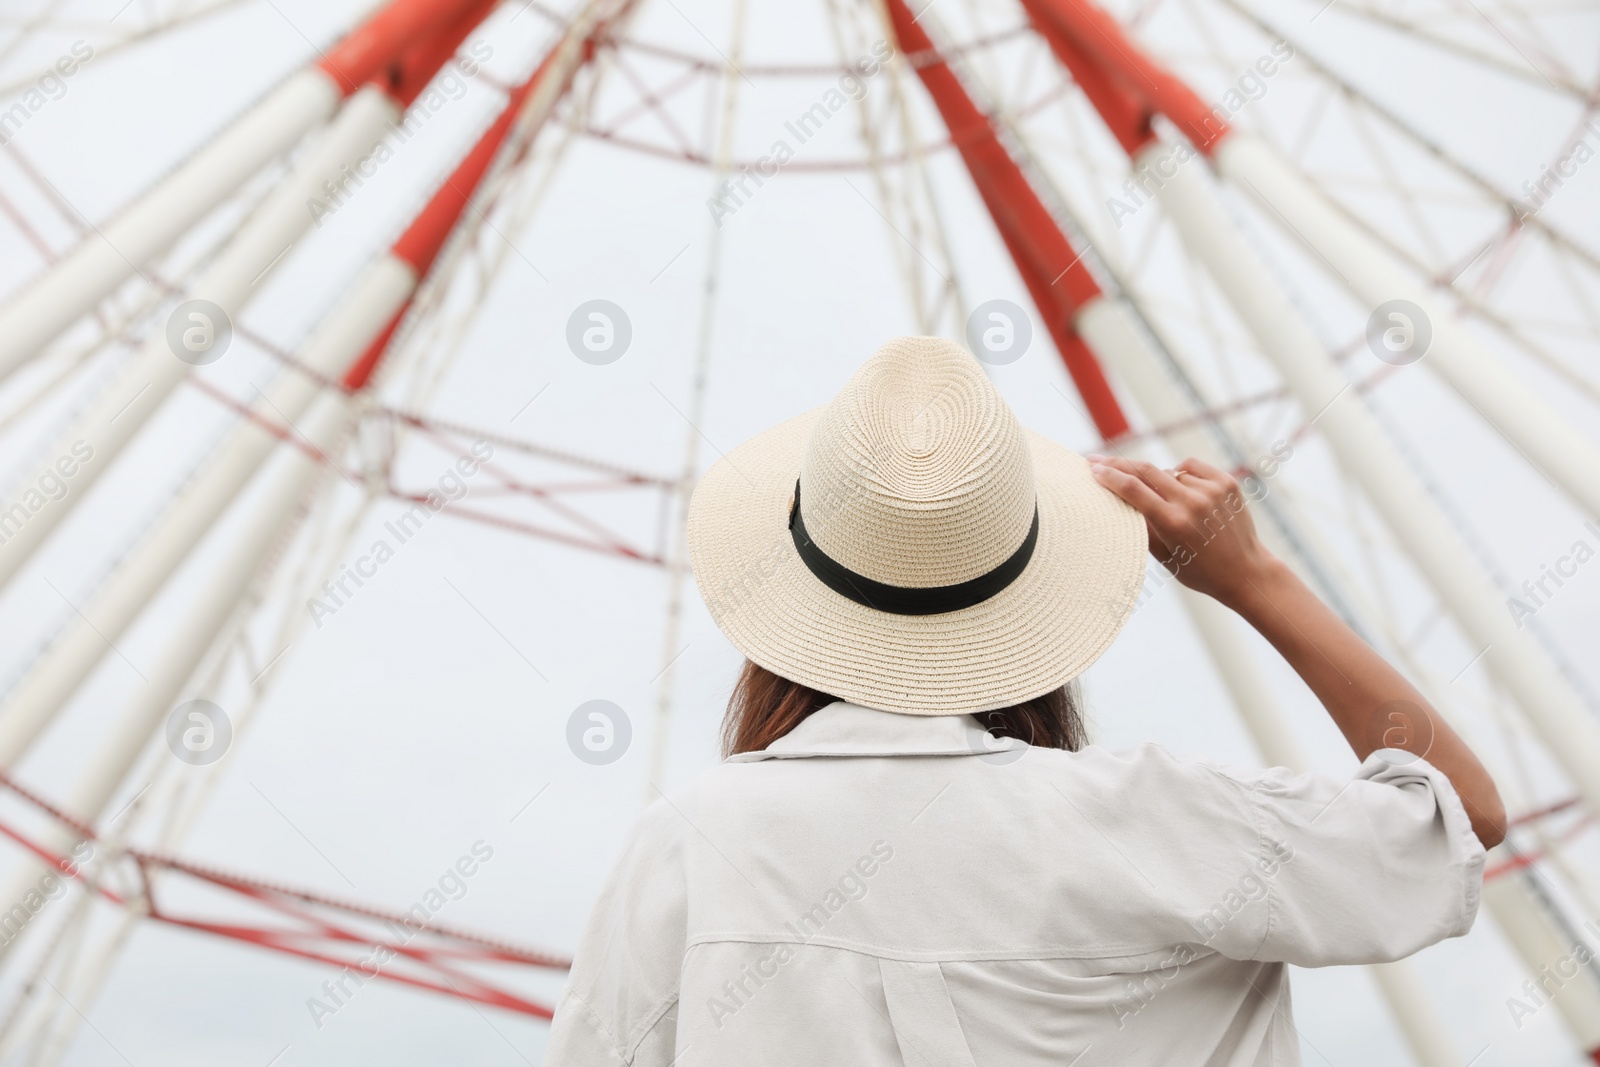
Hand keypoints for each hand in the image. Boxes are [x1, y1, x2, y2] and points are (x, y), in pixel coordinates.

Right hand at [1088, 454, 1275, 607]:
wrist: (1246, 571)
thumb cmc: (1199, 570)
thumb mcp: (1164, 556)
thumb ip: (1141, 525)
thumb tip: (1117, 498)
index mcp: (1173, 523)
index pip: (1132, 489)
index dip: (1109, 476)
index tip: (1092, 467)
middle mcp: (1193, 502)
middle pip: (1145, 470)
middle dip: (1118, 464)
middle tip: (1099, 460)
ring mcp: (1212, 490)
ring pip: (1168, 471)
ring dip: (1157, 480)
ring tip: (1164, 502)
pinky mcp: (1226, 482)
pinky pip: (1191, 467)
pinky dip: (1181, 474)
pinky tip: (1183, 491)